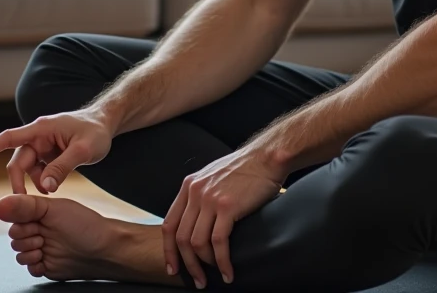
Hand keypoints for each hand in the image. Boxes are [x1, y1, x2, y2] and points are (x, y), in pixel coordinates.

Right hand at [0, 110, 112, 194]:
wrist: (105, 124)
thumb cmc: (96, 132)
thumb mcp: (83, 150)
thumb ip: (63, 168)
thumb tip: (44, 188)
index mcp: (42, 129)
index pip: (11, 137)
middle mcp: (37, 136)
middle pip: (18, 162)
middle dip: (19, 182)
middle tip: (24, 203)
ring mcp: (42, 145)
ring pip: (26, 168)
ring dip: (33, 182)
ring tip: (50, 192)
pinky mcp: (47, 154)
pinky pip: (36, 170)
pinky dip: (40, 180)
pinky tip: (51, 188)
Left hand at [162, 148, 284, 288]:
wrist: (267, 156)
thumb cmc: (246, 168)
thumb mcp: (213, 177)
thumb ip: (201, 196)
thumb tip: (197, 223)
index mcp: (189, 186)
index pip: (169, 224)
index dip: (169, 250)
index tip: (174, 268)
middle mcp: (195, 192)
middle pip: (180, 237)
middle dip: (187, 264)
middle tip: (197, 280)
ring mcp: (210, 199)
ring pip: (196, 243)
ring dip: (203, 266)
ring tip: (213, 277)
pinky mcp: (227, 207)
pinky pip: (218, 242)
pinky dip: (222, 262)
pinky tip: (228, 272)